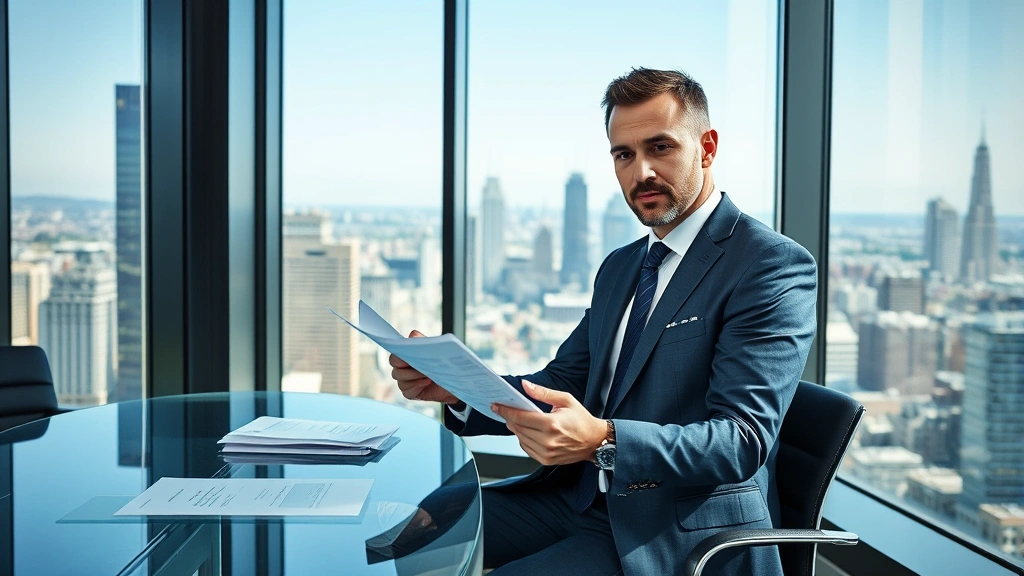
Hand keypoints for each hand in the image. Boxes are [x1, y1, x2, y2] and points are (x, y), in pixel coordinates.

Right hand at [389, 330, 460, 403]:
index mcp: (406, 358)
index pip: (394, 357)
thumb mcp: (435, 350)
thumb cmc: (443, 365)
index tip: (408, 355)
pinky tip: (428, 382)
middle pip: (395, 370)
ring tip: (428, 374)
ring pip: (401, 381)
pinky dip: (417, 386)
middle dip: (407, 369)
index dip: (398, 357)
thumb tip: (413, 334)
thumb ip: (423, 341)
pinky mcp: (410, 393)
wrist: (454, 381)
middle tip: (420, 366)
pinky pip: (407, 391)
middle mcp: (403, 370)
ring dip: (414, 376)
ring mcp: (406, 382)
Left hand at [491, 381, 606, 465]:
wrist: (594, 441)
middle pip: (518, 428)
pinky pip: (526, 448)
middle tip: (504, 410)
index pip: (521, 417)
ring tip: (516, 419)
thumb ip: (543, 393)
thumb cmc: (581, 419)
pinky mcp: (546, 460)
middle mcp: (548, 441)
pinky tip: (527, 431)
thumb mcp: (565, 400)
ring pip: (520, 439)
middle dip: (509, 418)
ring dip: (515, 428)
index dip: (506, 411)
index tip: (496, 406)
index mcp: (552, 424)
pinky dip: (523, 439)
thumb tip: (524, 385)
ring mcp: (546, 453)